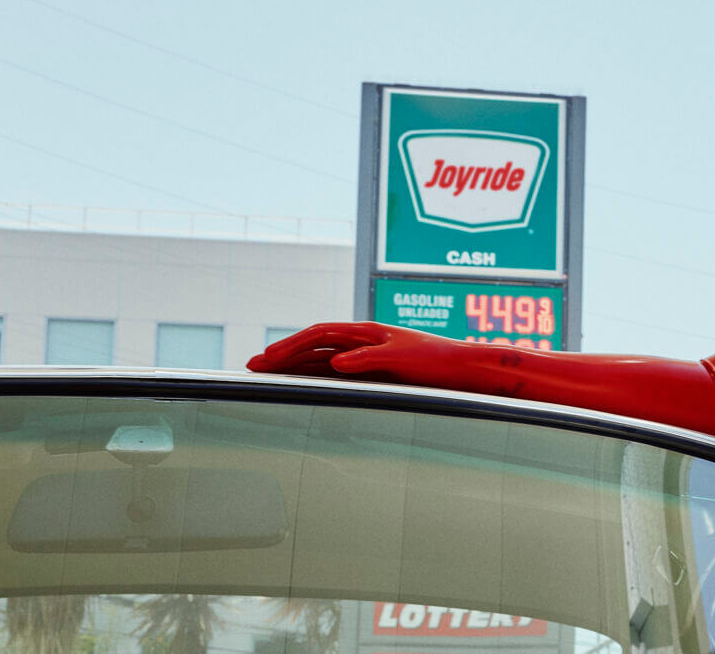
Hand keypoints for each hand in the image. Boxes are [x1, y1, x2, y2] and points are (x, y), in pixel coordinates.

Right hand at [247, 322, 473, 386]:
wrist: (462, 369)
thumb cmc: (436, 360)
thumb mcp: (401, 357)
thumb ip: (367, 359)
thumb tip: (334, 362)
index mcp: (367, 332)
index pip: (320, 334)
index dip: (292, 344)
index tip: (268, 356)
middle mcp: (363, 342)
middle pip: (314, 346)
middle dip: (283, 355)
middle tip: (252, 366)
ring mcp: (366, 357)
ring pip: (321, 359)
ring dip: (294, 366)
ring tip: (267, 373)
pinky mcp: (374, 372)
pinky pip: (336, 372)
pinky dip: (314, 375)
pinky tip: (301, 382)